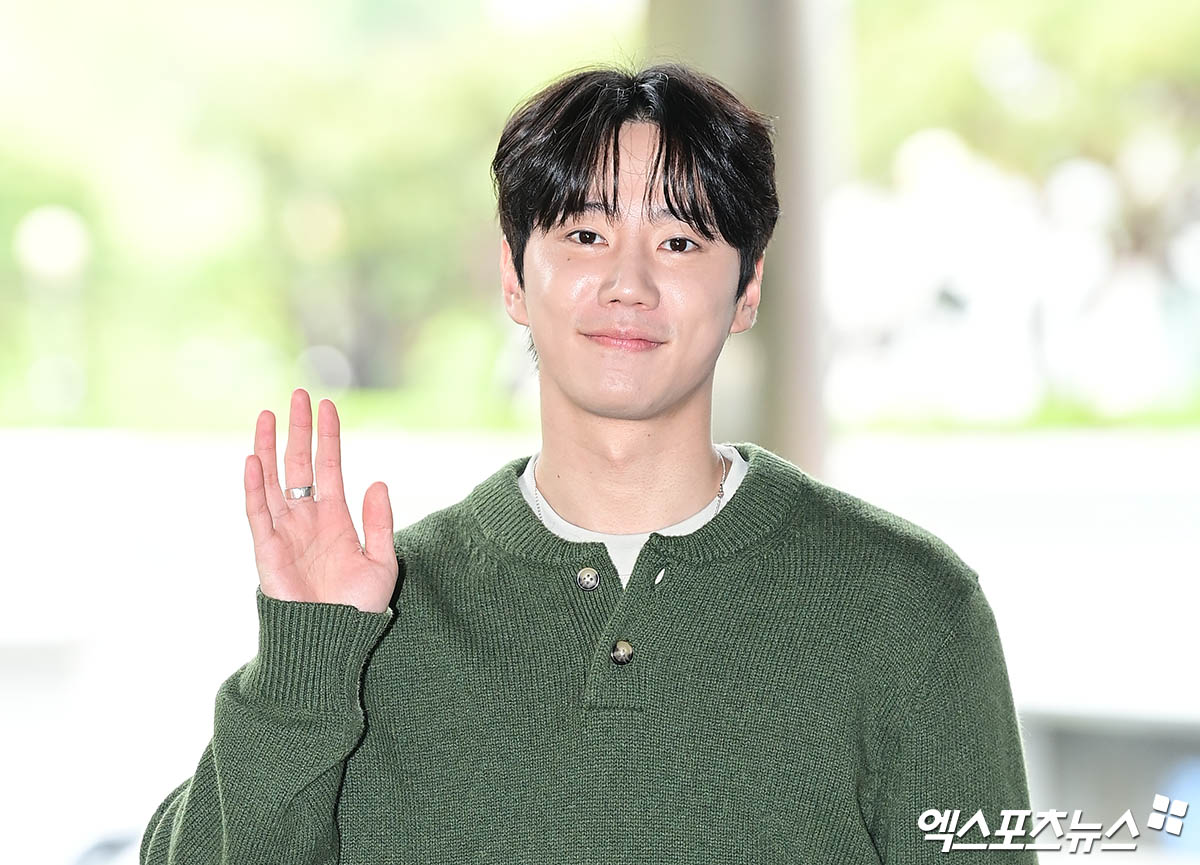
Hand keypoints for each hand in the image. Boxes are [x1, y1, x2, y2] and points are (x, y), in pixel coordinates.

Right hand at [244, 388, 396, 613]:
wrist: (333, 640)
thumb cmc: (358, 606)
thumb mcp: (382, 561)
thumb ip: (380, 521)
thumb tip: (378, 482)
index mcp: (336, 518)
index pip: (330, 466)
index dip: (328, 436)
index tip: (328, 406)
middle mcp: (307, 518)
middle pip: (299, 463)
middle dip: (298, 430)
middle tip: (297, 395)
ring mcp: (285, 531)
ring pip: (273, 480)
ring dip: (269, 447)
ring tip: (266, 415)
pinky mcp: (267, 549)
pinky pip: (257, 511)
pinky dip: (254, 486)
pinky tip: (253, 459)